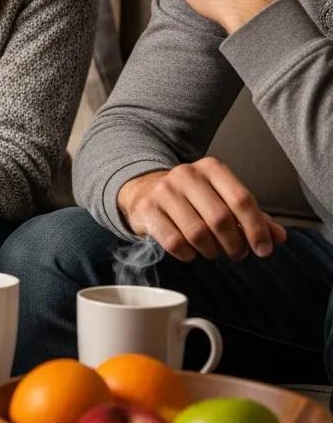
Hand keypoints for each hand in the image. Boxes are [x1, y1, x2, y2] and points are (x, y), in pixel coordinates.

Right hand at [117, 158, 286, 261]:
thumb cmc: (191, 198)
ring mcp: (163, 191)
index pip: (241, 199)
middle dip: (234, 244)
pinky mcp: (146, 210)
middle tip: (237, 254)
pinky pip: (174, 242)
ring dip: (211, 251)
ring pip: (197, 233)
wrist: (143, 189)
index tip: (263, 249)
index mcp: (211, 168)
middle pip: (220, 218)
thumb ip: (251, 215)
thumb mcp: (221, 198)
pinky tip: (190, 251)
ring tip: (213, 252)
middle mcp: (185, 174)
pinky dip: (187, 254)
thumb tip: (279, 237)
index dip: (256, 229)